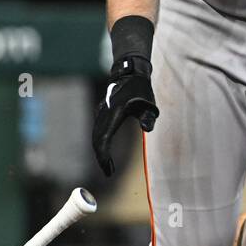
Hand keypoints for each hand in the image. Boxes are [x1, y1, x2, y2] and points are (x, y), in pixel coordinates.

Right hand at [92, 55, 158, 176]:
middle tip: (108, 172)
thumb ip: (149, 116)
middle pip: (97, 139)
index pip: (104, 138)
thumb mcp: (149, 102)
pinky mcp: (102, 112)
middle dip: (101, 157)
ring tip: (108, 166)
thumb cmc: (141, 88)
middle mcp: (103, 113)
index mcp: (114, 112)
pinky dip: (100, 143)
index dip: (104, 155)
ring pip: (96, 135)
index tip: (109, 169)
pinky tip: (106, 151)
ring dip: (100, 151)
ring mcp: (101, 112)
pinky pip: (98, 130)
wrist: (129, 72)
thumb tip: (147, 128)